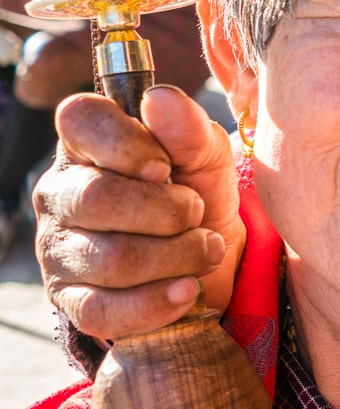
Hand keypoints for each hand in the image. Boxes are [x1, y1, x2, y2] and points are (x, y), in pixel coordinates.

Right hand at [34, 85, 245, 338]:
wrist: (213, 262)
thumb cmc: (198, 194)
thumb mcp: (208, 157)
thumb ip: (189, 129)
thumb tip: (160, 99)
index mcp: (87, 144)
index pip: (79, 119)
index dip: (126, 142)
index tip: (164, 166)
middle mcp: (60, 193)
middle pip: (97, 198)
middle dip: (168, 211)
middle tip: (197, 213)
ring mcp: (59, 249)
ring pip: (111, 258)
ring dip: (178, 257)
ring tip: (205, 249)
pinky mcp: (70, 299)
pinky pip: (103, 310)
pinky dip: (157, 302)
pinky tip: (187, 290)